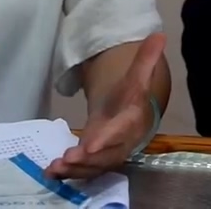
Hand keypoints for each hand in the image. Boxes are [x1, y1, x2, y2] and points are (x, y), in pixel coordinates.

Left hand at [46, 33, 165, 179]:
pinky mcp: (95, 162)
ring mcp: (108, 155)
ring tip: (55, 168)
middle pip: (105, 156)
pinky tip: (50, 173)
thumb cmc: (131, 97)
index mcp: (131, 122)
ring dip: (75, 170)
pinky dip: (68, 174)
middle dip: (87, 160)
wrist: (134, 117)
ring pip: (93, 167)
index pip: (119, 131)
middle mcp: (121, 143)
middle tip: (66, 159)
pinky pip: (84, 171)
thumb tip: (159, 35)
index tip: (90, 145)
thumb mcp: (137, 77)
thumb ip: (145, 59)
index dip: (106, 139)